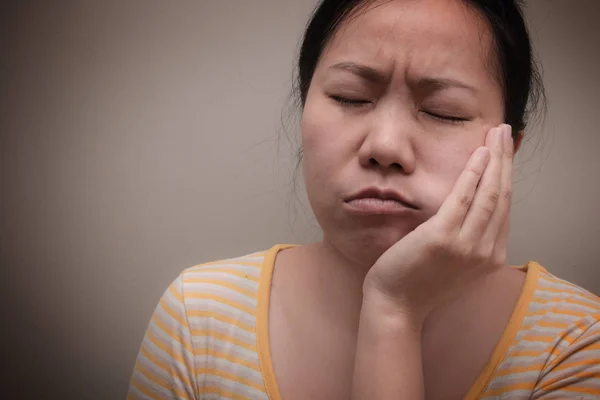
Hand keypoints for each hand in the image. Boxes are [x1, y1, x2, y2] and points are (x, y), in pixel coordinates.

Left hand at [363, 124, 513, 325]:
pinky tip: (479, 153)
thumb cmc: (419, 281)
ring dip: (495, 159)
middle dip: (505, 160)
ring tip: (496, 132)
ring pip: (489, 193)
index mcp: (491, 257)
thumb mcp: (454, 262)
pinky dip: (474, 173)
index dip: (507, 175)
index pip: (504, 208)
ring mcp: (467, 245)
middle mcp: (486, 251)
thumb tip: (473, 209)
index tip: (505, 152)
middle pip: (503, 196)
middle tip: (505, 131)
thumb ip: (470, 238)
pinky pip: (464, 197)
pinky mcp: (443, 238)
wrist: (396, 305)